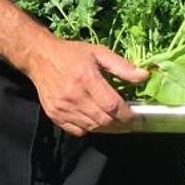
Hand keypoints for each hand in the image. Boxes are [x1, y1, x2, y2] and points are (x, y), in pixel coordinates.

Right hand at [24, 36, 146, 136]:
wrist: (40, 57)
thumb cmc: (71, 54)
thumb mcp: (99, 53)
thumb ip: (122, 66)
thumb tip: (144, 76)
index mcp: (87, 79)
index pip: (112, 106)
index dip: (128, 116)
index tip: (137, 119)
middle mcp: (74, 96)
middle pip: (104, 121)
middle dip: (121, 126)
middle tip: (131, 124)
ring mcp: (62, 108)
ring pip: (92, 128)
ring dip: (108, 129)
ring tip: (117, 124)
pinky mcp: (54, 115)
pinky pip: (77, 131)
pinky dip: (90, 130)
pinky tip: (96, 121)